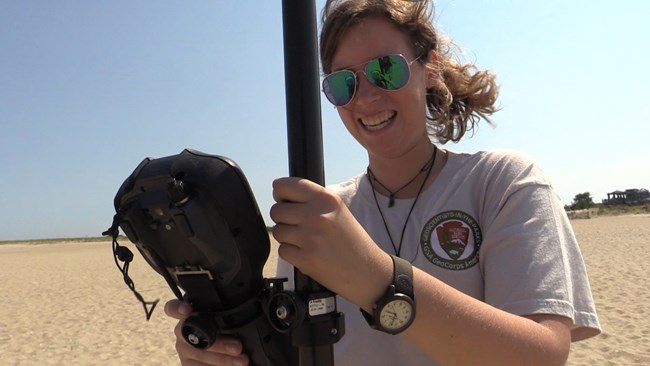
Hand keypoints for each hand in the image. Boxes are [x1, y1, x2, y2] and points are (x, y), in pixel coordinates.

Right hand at [164, 299, 248, 365]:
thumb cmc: (226, 330)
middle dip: (219, 343)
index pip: (173, 308)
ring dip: (224, 360)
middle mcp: (183, 333)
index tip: (187, 310)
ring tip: (242, 361)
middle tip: (238, 347)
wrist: (222, 353)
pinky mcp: (188, 365)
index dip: (177, 308)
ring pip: (201, 356)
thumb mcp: (226, 320)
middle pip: (195, 337)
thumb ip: (230, 314)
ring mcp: (184, 351)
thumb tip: (253, 304)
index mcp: (190, 315)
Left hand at [270, 177, 391, 308]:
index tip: (283, 199)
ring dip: (287, 237)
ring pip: (277, 230)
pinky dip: (291, 253)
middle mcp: (317, 215)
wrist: (367, 271)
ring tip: (305, 240)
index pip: (286, 186)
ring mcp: (310, 237)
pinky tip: (307, 253)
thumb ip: (312, 200)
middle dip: (283, 218)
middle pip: (277, 210)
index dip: (279, 193)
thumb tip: (278, 189)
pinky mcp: (305, 258)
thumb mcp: (338, 210)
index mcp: (326, 199)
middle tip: (298, 225)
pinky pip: (282, 250)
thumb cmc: (352, 241)